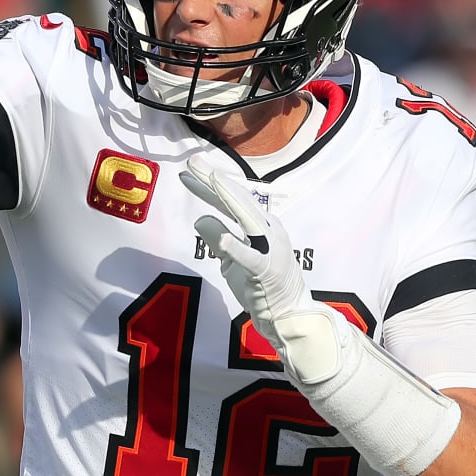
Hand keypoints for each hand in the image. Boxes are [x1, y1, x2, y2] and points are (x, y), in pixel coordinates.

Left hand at [179, 157, 341, 382]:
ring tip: (213, 179)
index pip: (230, 201)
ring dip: (230, 197)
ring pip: (248, 217)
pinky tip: (223, 237)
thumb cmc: (261, 286)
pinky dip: (236, 246)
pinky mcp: (267, 270)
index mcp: (261, 226)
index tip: (187, 172)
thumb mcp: (231, 260)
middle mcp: (268, 230)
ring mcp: (270, 248)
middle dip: (215, 180)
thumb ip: (218, 238)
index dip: (208, 186)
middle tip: (193, 160)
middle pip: (238, 200)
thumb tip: (199, 219)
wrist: (289, 315)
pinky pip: (250, 256)